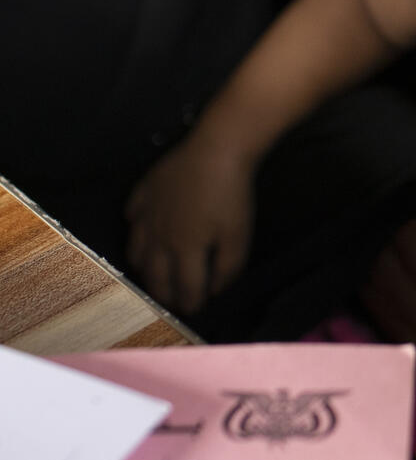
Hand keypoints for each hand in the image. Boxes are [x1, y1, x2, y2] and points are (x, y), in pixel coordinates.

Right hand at [125, 136, 253, 314]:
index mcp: (184, 249)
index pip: (184, 287)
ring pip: (137, 250)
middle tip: (170, 302)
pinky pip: (133, 214)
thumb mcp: (239, 235)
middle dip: (163, 293)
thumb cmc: (232, 195)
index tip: (193, 310)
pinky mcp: (145, 190)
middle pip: (154, 275)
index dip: (190, 303)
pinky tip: (140, 229)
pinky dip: (135, 227)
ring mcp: (148, 213)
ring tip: (153, 274)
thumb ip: (227, 268)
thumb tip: (214, 291)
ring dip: (145, 267)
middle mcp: (159, 237)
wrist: (217, 149)